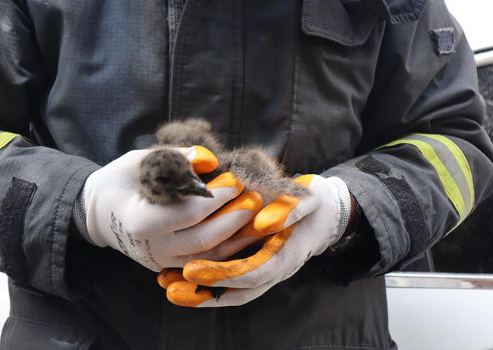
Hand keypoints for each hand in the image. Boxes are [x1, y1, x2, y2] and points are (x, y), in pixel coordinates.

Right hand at [81, 147, 262, 270]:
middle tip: (254, 198)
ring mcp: (161, 261)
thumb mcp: (141, 160)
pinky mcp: (169, 266)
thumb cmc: (121, 180)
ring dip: (237, 239)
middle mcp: (152, 247)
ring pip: (209, 257)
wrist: (98, 212)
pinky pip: (204, 262)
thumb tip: (210, 159)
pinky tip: (244, 234)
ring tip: (258, 218)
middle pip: (205, 239)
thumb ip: (175, 158)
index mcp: (141, 221)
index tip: (236, 180)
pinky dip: (227, 250)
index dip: (218, 197)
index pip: (190, 213)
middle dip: (234, 219)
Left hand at [160, 174, 351, 306]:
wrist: (326, 212)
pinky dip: (207, 283)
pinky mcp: (255, 265)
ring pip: (231, 292)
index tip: (191, 270)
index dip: (221, 274)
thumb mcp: (305, 198)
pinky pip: (231, 282)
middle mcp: (275, 270)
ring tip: (166, 285)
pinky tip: (179, 275)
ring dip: (200, 292)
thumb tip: (263, 224)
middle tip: (169, 287)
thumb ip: (288, 210)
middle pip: (237, 291)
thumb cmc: (313, 201)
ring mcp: (265, 271)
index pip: (251, 273)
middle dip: (202, 292)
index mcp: (286, 255)